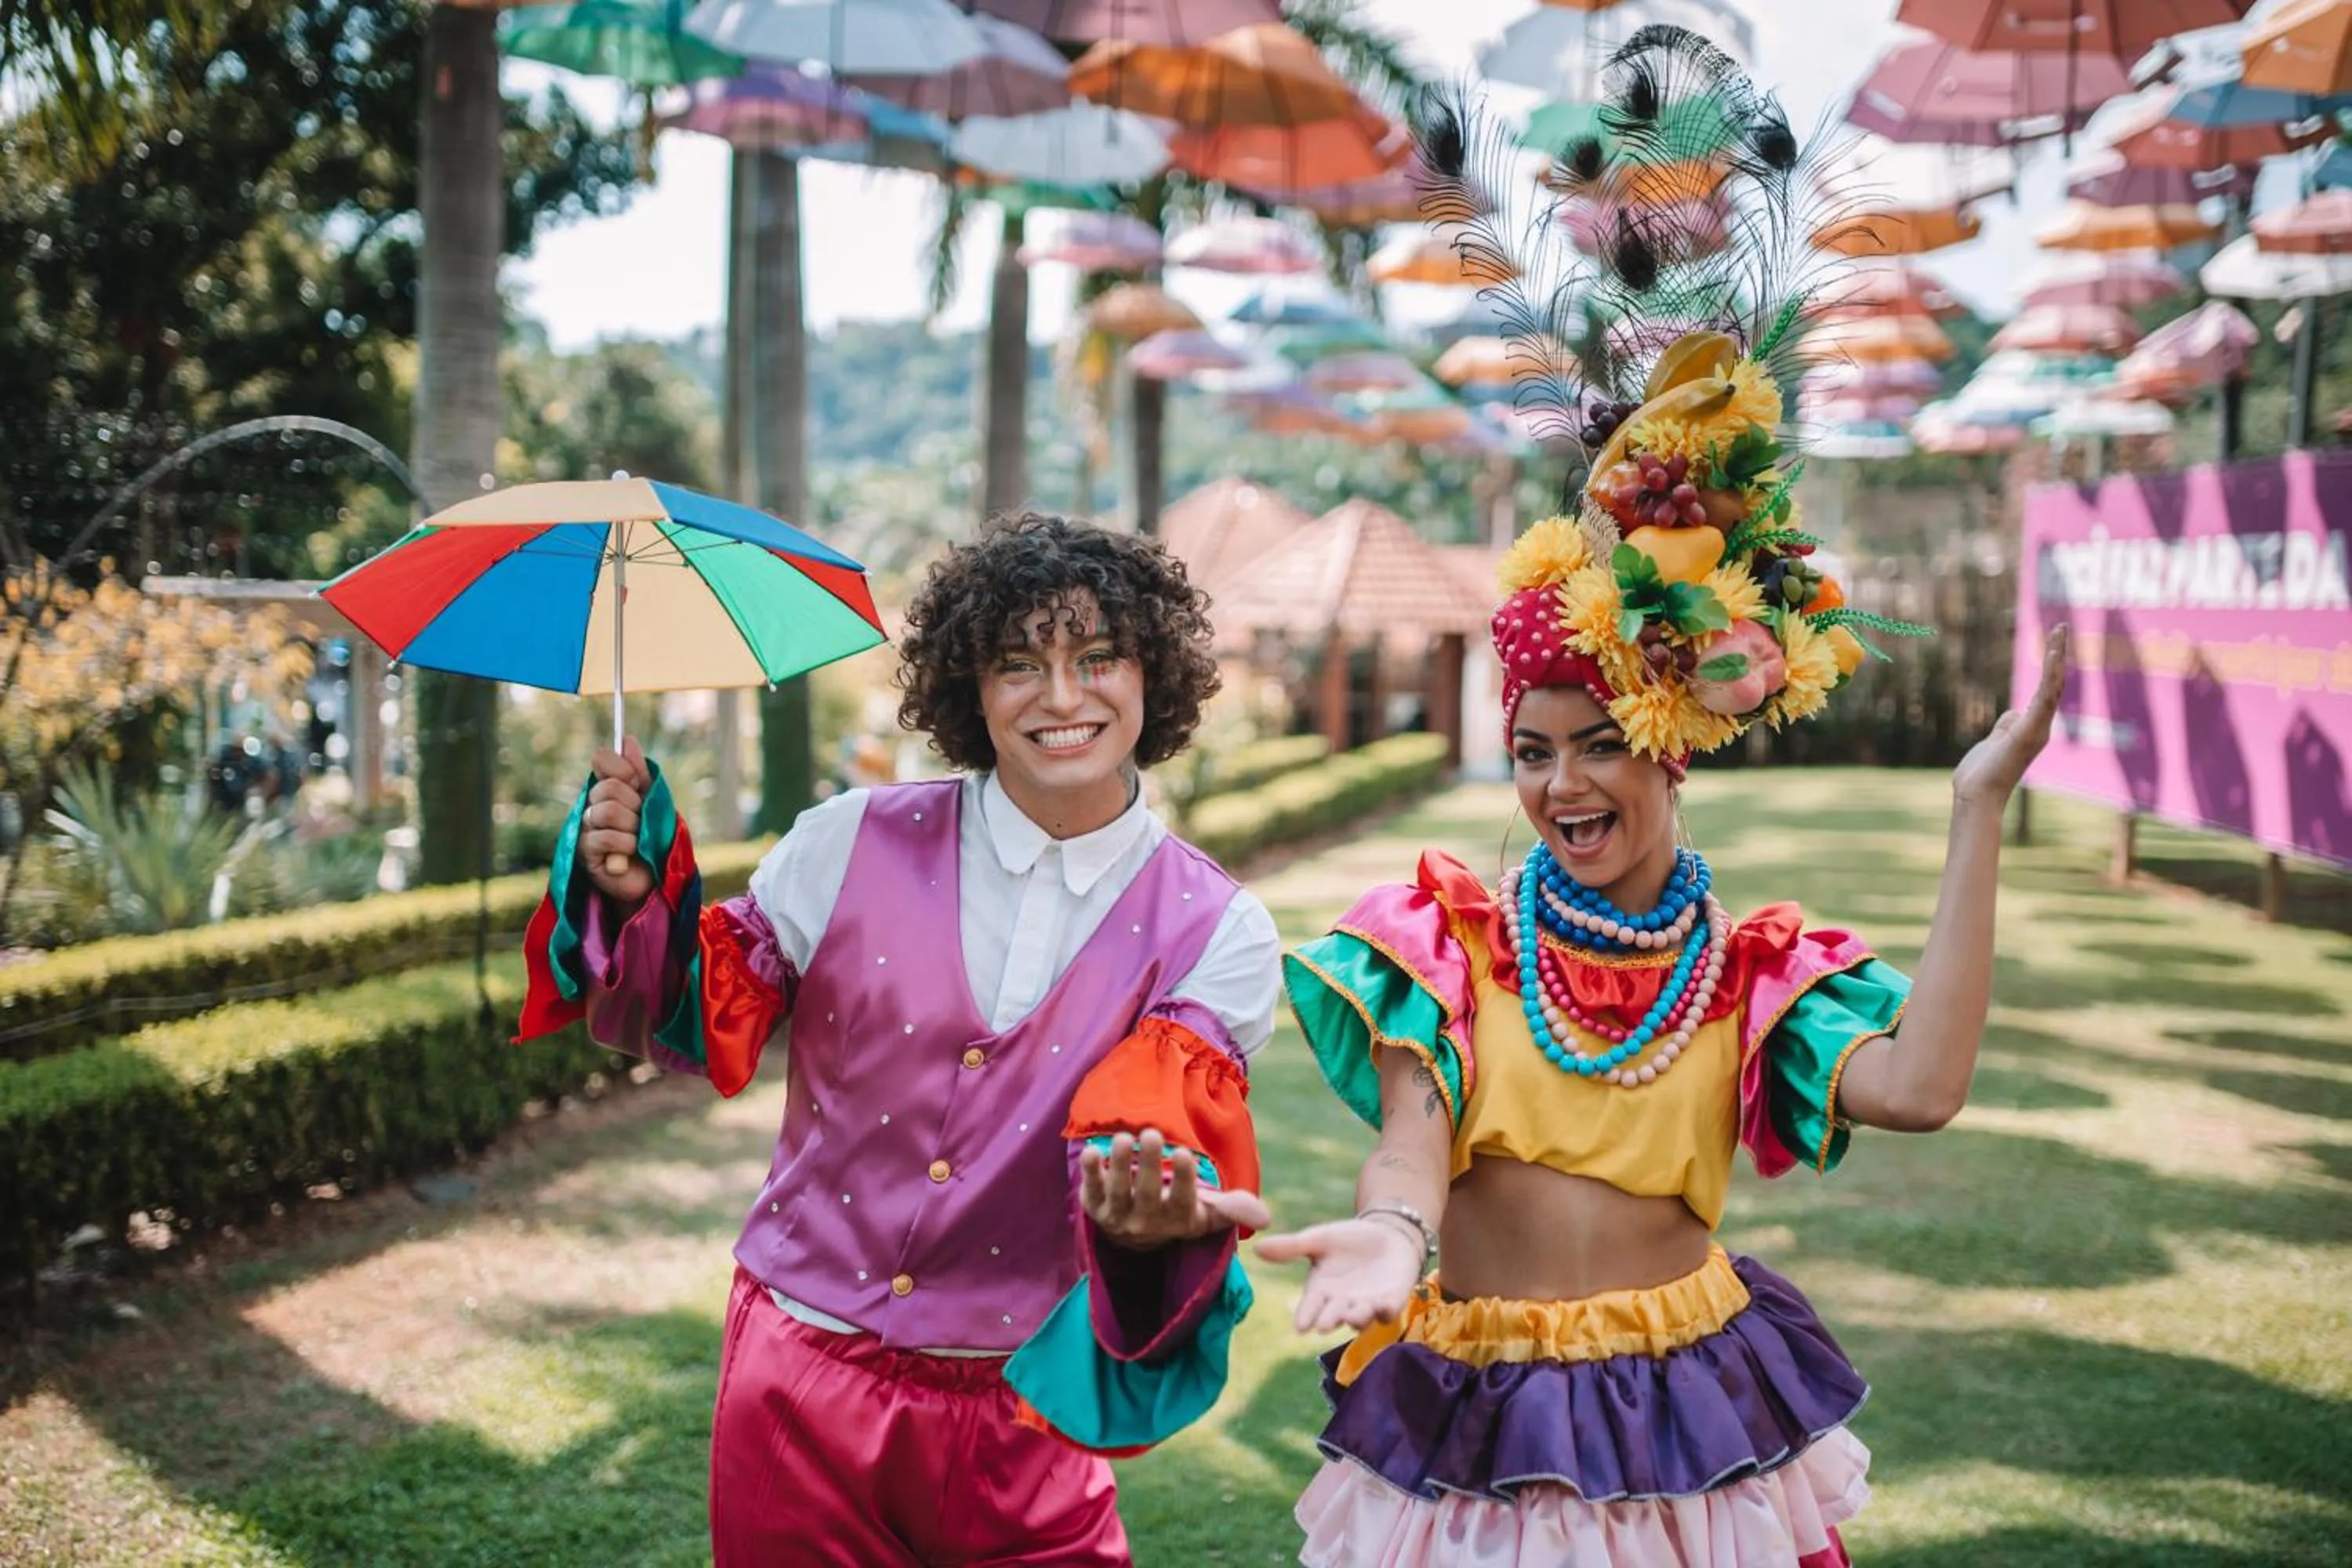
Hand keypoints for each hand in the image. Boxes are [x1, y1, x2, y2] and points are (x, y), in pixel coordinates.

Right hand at [580, 737, 655, 906]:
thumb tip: (627, 740)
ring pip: (608, 811)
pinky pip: (609, 838)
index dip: (625, 769)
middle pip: (609, 787)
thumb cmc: (652, 838)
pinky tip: (627, 858)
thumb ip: (639, 772)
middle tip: (640, 822)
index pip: (603, 759)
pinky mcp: (585, 854)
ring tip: (636, 842)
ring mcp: (584, 829)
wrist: (652, 879)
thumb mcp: (651, 801)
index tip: (637, 784)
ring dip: (633, 828)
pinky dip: (627, 847)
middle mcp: (590, 804)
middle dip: (634, 805)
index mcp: (605, 788)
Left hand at [1080, 1129, 1271, 1248]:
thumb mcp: (1209, 1214)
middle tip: (1152, 1134)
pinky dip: (1090, 1172)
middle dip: (1148, 1164)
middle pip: (1146, 1193)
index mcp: (1177, 1219)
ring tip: (1123, 1137)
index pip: (1181, 1200)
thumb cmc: (1181, 1212)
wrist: (1138, 1235)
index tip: (1184, 1154)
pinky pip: (1090, 1189)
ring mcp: (1117, 1215)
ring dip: (1118, 1164)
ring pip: (1117, 1190)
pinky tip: (1091, 1151)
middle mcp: (1145, 1222)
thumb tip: (1265, 1219)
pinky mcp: (1094, 1205)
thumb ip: (1235, 1210)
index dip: (1183, 1179)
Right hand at [1254, 1217, 1424, 1334]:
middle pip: (1334, 1315)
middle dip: (1330, 1319)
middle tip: (1323, 1325)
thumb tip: (1256, 1248)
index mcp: (1321, 1290)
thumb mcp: (1318, 1239)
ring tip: (1351, 1317)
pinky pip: (1388, 1310)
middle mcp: (1343, 1303)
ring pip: (1361, 1317)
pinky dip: (1386, 1310)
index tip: (1300, 1327)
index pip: (1311, 1306)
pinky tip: (1384, 1307)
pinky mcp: (1391, 1300)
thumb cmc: (1348, 1239)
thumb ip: (1290, 1247)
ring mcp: (1367, 1304)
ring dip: (1357, 1318)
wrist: (1386, 1234)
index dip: (1306, 1316)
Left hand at [1952, 625, 2068, 809]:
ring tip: (2059, 631)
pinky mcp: (2031, 731)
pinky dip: (2051, 675)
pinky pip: (2045, 697)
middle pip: (2055, 683)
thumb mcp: (1994, 741)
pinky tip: (2053, 654)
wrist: (1977, 795)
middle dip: (2058, 654)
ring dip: (2057, 657)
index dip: (2052, 667)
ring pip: (2053, 686)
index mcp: (2032, 727)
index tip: (2054, 643)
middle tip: (2061, 627)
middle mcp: (2040, 726)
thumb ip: (2006, 725)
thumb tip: (2014, 712)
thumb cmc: (1982, 773)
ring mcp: (2038, 728)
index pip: (2046, 690)